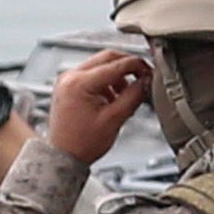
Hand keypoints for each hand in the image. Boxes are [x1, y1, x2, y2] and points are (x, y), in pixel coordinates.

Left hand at [45, 45, 152, 164]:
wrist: (63, 155)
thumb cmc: (82, 142)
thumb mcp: (115, 118)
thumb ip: (134, 95)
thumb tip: (147, 81)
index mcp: (79, 83)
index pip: (116, 63)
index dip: (138, 66)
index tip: (151, 73)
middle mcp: (70, 77)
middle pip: (107, 57)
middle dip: (128, 66)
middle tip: (143, 78)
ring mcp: (67, 80)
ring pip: (100, 64)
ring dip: (118, 75)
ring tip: (126, 94)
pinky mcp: (68, 86)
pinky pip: (92, 74)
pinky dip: (106, 81)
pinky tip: (113, 97)